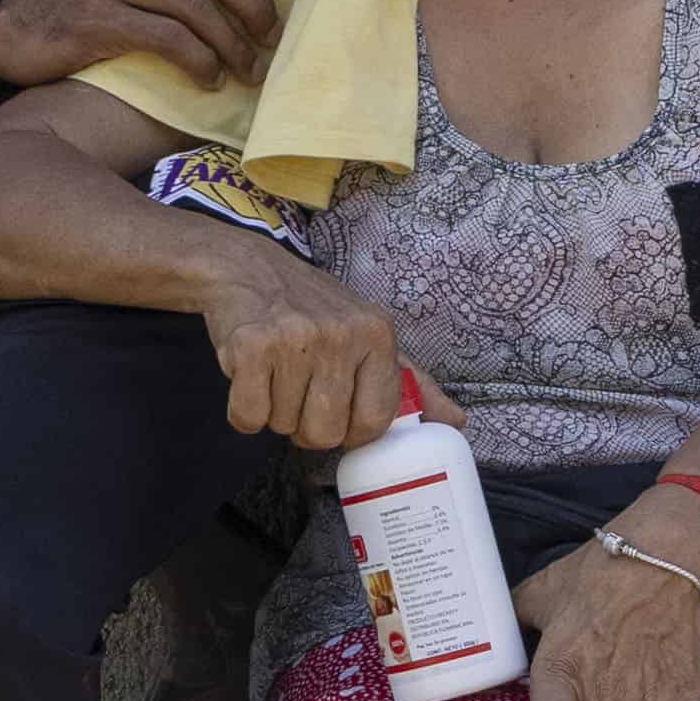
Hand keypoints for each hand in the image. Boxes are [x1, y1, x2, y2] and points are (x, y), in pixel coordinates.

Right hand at [204, 245, 406, 448]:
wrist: (246, 268)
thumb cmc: (312, 309)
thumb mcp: (368, 334)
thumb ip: (410, 381)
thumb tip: (456, 421)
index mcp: (377, 333)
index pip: (376, 420)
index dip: (352, 432)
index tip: (339, 418)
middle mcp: (341, 333)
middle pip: (327, 432)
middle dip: (307, 427)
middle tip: (299, 395)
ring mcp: (295, 339)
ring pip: (284, 426)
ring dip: (274, 413)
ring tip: (276, 375)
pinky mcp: (251, 346)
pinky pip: (248, 416)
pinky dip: (243, 410)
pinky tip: (250, 378)